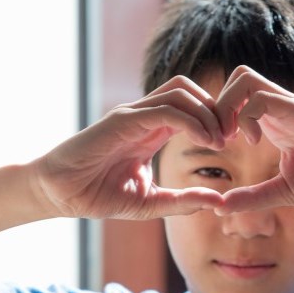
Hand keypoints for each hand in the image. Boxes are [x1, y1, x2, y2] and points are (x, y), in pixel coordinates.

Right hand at [32, 77, 225, 219]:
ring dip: (207, 112)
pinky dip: (192, 121)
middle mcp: (145, 115)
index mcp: (153, 129)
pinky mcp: (123, 120)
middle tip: (232, 137)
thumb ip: (182, 201)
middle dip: (216, 109)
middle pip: (191, 90)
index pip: (192, 106)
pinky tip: (205, 141)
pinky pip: (165, 109)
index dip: (216, 119)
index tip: (232, 142)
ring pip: (181, 91)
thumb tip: (218, 203)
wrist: (61, 194)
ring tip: (219, 141)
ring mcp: (133, 114)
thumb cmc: (99, 195)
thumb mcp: (150, 202)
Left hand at [214, 66, 293, 212]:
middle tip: (218, 141)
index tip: (215, 148)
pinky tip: (254, 141)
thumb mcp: (284, 191)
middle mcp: (280, 108)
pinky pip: (262, 98)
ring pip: (243, 79)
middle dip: (216, 107)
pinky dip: (246, 116)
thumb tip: (219, 207)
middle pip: (234, 78)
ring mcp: (291, 106)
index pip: (234, 97)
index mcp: (274, 122)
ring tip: (231, 139)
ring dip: (227, 107)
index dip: (216, 118)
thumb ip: (252, 197)